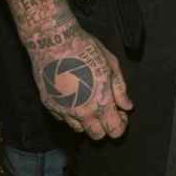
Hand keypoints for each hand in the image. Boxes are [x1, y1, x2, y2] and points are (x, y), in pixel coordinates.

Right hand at [30, 21, 131, 141]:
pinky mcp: (49, 105)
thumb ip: (120, 89)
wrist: (53, 40)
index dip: (121, 125)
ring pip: (78, 129)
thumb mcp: (110, 65)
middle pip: (96, 135)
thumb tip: (127, 106)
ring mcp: (63, 110)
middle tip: (107, 110)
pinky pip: (63, 118)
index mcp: (101, 102)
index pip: (114, 130)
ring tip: (89, 102)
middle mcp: (82, 112)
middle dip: (104, 127)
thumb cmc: (84, 48)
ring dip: (87, 121)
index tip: (120, 114)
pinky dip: (70, 113)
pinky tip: (74, 97)